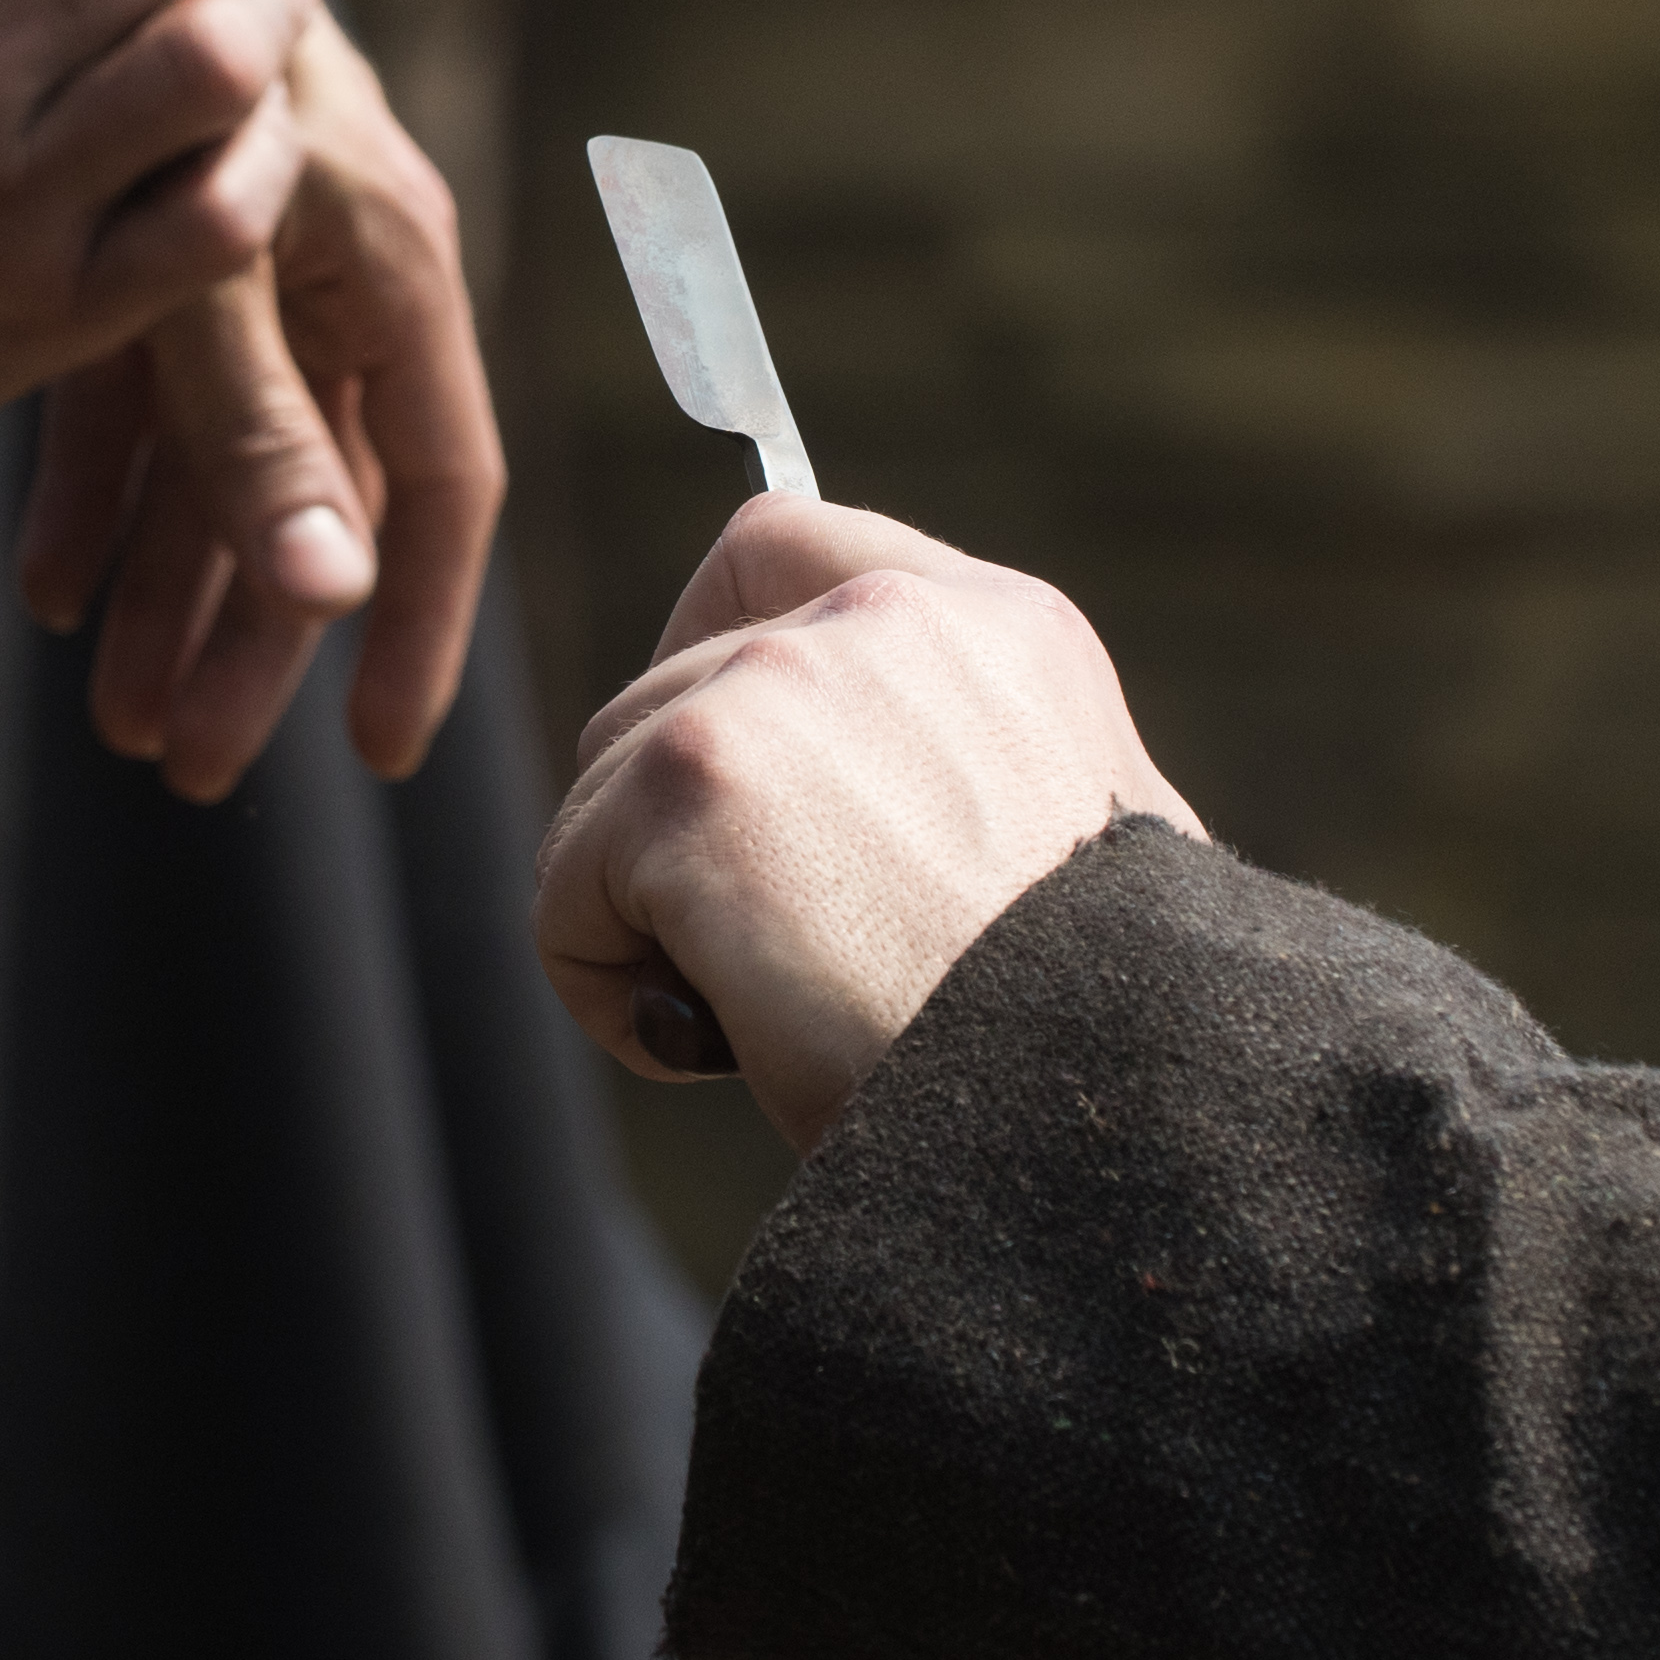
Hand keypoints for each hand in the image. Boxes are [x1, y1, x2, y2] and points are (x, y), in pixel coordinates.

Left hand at [21, 3, 499, 800]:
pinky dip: (102, 493)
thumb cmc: (155, 40)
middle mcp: (332, 264)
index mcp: (390, 258)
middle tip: (182, 768)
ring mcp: (241, 254)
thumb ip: (258, 419)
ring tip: (109, 719)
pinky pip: (148, 396)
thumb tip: (332, 594)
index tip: (374, 753)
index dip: (412, 624)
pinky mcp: (149, 234)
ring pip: (224, 458)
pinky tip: (43, 587)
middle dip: (251, 644)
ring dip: (168, 589)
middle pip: (317, 496)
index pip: (438, 480)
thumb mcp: (200, 250)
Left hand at [534, 502, 1200, 1152]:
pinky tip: (722, 1048)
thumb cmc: (1087, 1030)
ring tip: (759, 1016)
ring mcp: (778, 685)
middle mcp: (886, 618)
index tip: (723, 773)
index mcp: (997, 626)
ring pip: (608, 793)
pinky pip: (565, 899)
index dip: (713, 646)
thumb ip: (964, 764)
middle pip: (669, 687)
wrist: (1094, 1112)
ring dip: (647, 918)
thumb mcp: (1077, 841)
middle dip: (679, 830)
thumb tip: (858, 803)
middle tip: (768, 956)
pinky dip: (609, 994)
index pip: (783, 547)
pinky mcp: (688, 783)